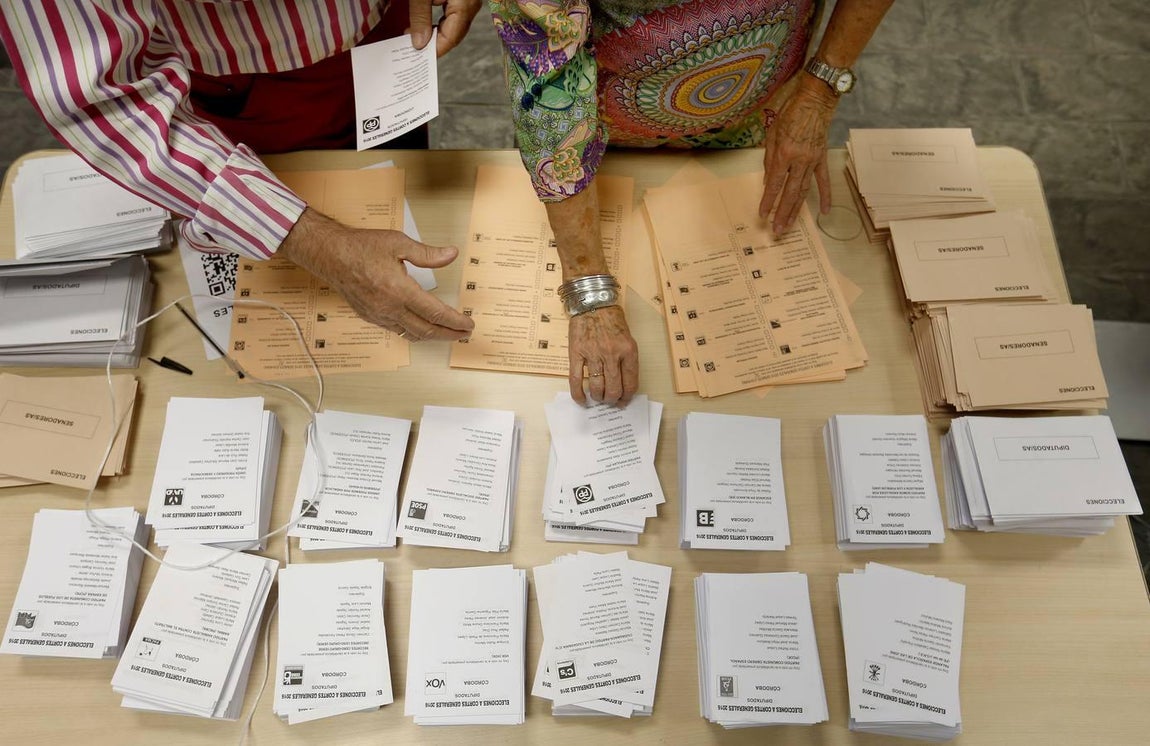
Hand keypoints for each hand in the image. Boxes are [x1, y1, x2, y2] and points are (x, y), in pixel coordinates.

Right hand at [279, 208, 473, 340]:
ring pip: (412, 335)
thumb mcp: (399, 243)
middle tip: (464, 334)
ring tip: (447, 333)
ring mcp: (379, 315)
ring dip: (432, 336)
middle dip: (449, 334)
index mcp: (400, 291)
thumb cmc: (361, 247)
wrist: (329, 254)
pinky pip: (397, 331)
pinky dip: (413, 332)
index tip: (468, 325)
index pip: (436, 313)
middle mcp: (390, 308)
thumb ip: (428, 254)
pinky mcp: (370, 317)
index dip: (455, 322)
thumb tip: (451, 254)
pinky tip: (420, 328)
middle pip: (427, 330)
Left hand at [408, 0, 482, 56]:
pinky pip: (455, 15)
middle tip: (412, 45)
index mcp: (465, 5)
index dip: (433, 49)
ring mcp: (469, 1)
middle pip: (454, 35)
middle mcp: (471, 5)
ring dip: (436, 33)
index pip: (451, 38)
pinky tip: (427, 23)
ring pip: (455, 26)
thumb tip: (420, 43)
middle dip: (433, 43)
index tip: (416, 54)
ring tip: (415, 34)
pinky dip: (441, 22)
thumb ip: (420, 17)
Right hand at [567, 306, 638, 406]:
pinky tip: (582, 400)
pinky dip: (579, 394)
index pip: (630, 383)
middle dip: (612, 400)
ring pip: (597, 387)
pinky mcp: (576, 353)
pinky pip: (576, 379)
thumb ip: (627, 359)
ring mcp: (593, 354)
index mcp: (628, 351)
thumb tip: (623, 383)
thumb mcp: (627, 338)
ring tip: (598, 398)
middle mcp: (612, 354)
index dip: (627, 397)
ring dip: (598, 397)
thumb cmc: (611, 318)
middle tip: (610, 401)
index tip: (624, 401)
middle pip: (614, 389)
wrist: (592, 301)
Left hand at [759, 75, 836, 234]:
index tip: (763, 215)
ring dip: (796, 210)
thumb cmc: (791, 112)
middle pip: (790, 193)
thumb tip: (769, 181)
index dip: (768, 201)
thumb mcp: (772, 132)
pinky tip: (825, 211)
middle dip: (782, 213)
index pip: (774, 184)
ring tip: (790, 226)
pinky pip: (824, 181)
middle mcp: (799, 160)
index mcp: (784, 153)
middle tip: (777, 230)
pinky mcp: (822, 159)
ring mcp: (813, 161)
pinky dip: (825, 197)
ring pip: (804, 191)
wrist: (816, 99)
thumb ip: (769, 158)